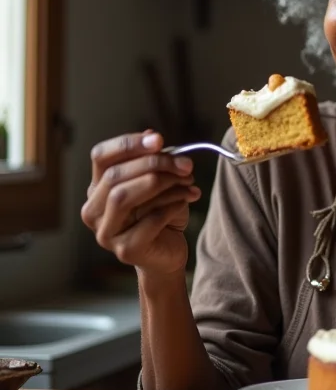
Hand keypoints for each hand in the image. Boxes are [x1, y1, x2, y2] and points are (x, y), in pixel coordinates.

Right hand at [81, 130, 200, 276]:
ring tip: (188, 182)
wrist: (168, 253)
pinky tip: (188, 200)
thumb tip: (151, 136)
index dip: (128, 144)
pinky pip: (149, 220)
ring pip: (123, 196)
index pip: (100, 156)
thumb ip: (152, 161)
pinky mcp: (125, 250)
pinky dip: (173, 206)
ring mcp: (105, 233)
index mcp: (97, 188)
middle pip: (115, 175)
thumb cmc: (161, 214)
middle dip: (155, 164)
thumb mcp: (158, 183)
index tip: (159, 140)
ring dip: (162, 183)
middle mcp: (93, 210)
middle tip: (186, 164)